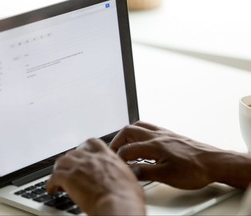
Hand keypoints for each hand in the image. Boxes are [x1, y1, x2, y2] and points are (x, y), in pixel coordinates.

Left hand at [47, 138, 144, 214]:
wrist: (118, 205)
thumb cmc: (127, 196)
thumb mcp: (129, 179)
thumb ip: (121, 174)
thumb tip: (125, 179)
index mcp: (107, 157)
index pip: (92, 143)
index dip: (85, 148)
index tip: (83, 153)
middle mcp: (92, 159)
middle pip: (74, 152)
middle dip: (70, 160)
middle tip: (70, 169)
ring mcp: (79, 167)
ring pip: (61, 161)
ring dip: (59, 169)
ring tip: (58, 177)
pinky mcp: (69, 179)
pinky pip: (54, 177)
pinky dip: (51, 183)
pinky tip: (52, 189)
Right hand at [110, 121, 226, 188]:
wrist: (213, 162)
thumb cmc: (194, 169)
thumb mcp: (167, 176)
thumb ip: (145, 172)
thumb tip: (130, 171)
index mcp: (154, 146)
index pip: (127, 149)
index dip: (118, 158)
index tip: (116, 165)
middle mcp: (157, 136)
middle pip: (128, 131)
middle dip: (117, 141)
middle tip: (114, 151)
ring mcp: (163, 133)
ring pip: (138, 126)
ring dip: (127, 134)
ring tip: (124, 144)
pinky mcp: (169, 134)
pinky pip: (149, 127)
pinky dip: (139, 132)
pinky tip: (141, 141)